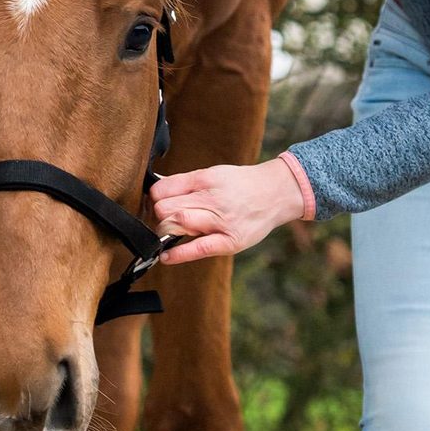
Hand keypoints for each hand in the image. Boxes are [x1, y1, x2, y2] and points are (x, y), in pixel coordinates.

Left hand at [148, 159, 307, 264]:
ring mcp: (221, 221)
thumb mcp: (212, 174)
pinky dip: (178, 254)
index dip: (154, 197)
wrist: (275, 193)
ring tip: (170, 230)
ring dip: (166, 230)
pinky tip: (166, 256)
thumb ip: (185, 183)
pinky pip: (198, 248)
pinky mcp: (230, 242)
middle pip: (166, 208)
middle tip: (164, 217)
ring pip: (177, 224)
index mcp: (205, 179)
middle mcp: (213, 199)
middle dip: (159, 214)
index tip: (157, 202)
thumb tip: (156, 193)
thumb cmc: (241, 185)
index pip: (162, 190)